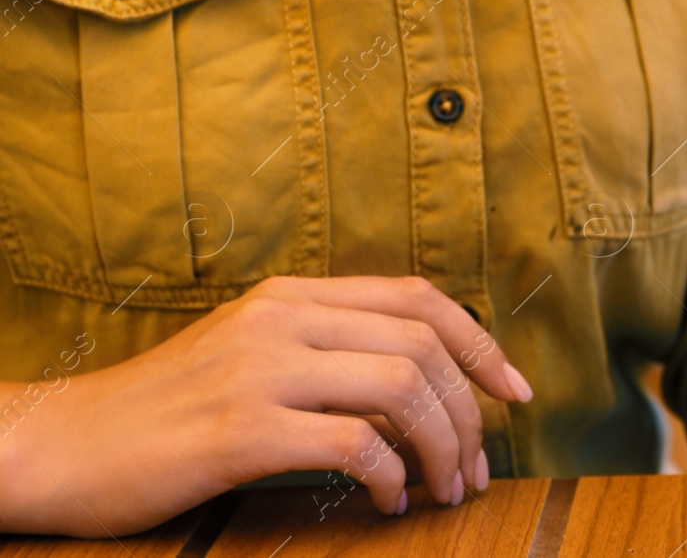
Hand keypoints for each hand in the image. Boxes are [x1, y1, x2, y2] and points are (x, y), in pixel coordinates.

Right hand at [0, 275, 533, 536]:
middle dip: (470, 411)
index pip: (419, 298)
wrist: (62, 444)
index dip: (480, 344)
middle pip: (423, 344)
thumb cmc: (163, 410)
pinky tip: (387, 503)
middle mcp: (283, 318)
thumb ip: (326, 349)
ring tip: (444, 490)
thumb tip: (423, 385)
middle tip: (476, 468)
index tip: (513, 394)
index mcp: (292, 294)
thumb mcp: (250, 351)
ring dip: (443, 445)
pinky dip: (391, 476)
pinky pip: (355, 444)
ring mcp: (262, 369)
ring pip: (402, 386)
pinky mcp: (242, 429)